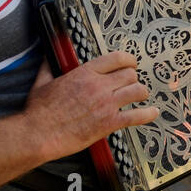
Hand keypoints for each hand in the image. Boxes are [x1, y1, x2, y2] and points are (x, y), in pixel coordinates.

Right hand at [24, 50, 157, 159]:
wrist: (38, 134)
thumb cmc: (39, 111)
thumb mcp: (42, 82)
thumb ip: (50, 67)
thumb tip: (49, 57)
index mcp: (84, 73)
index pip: (117, 58)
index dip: (128, 60)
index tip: (130, 64)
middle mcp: (99, 86)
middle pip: (130, 75)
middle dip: (132, 78)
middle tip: (130, 83)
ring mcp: (106, 104)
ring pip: (137, 91)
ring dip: (141, 93)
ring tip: (140, 96)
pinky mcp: (109, 123)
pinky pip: (137, 116)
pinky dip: (148, 114)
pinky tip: (153, 112)